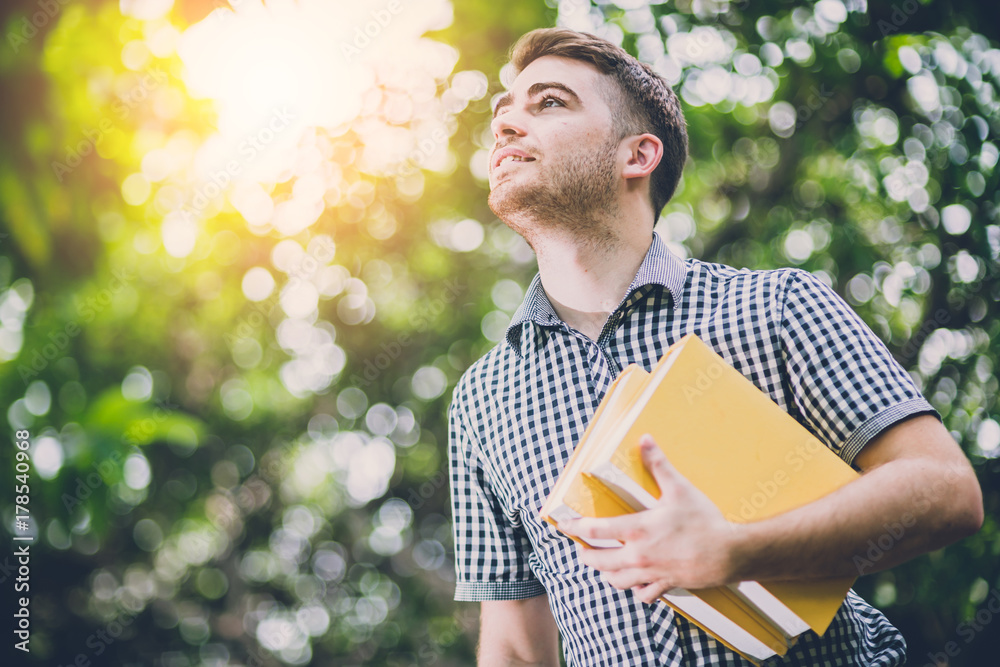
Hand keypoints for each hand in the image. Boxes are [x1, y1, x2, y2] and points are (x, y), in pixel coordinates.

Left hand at [560, 434, 742, 603]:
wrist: (730, 553)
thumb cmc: (704, 521)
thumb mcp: (680, 488)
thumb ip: (659, 464)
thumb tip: (645, 439)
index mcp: (638, 530)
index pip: (596, 530)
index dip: (576, 527)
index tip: (563, 525)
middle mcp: (639, 555)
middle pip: (600, 561)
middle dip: (587, 555)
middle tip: (582, 549)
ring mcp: (651, 572)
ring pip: (617, 581)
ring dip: (606, 573)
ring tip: (603, 566)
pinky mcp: (666, 584)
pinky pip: (642, 594)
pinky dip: (635, 589)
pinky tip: (635, 583)